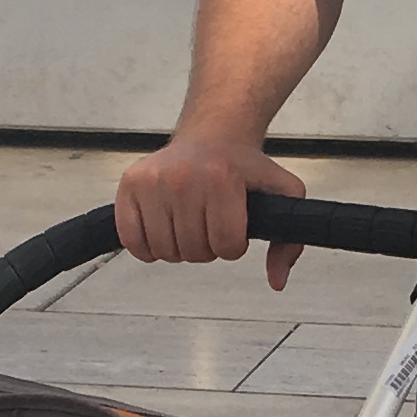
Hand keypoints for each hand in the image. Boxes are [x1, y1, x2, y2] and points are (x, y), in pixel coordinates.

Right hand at [114, 134, 307, 289]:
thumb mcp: (283, 192)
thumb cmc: (243, 167)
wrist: (212, 135)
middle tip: (209, 224)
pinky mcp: (128, 185)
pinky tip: (163, 229)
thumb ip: (288, 241)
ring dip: (179, 248)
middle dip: (206, 247)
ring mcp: (152, 181)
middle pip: (194, 251)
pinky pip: (132, 241)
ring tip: (189, 223)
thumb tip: (276, 282)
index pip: (226, 246)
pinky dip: (146, 247)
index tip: (233, 226)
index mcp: (221, 178)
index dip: (233, 245)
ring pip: (164, 251)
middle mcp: (183, 178)